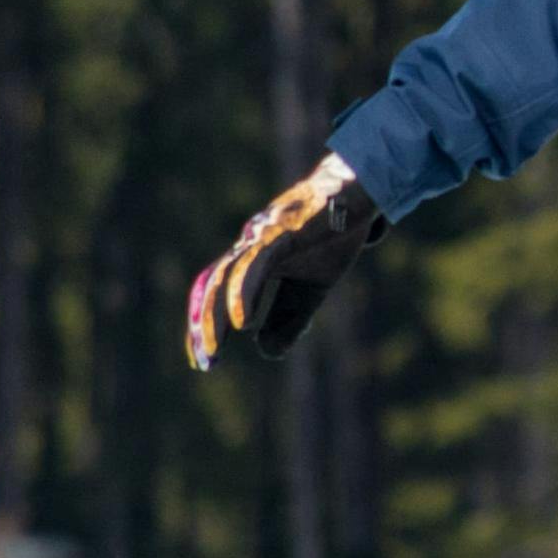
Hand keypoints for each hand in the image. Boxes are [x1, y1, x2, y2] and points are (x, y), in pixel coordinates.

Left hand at [186, 154, 385, 370]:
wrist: (355, 194)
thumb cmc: (332, 237)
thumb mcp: (312, 289)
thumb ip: (289, 320)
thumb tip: (264, 351)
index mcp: (251, 259)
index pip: (216, 294)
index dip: (207, 325)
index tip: (203, 359)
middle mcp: (247, 247)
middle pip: (211, 288)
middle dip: (203, 326)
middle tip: (203, 362)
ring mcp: (260, 239)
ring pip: (225, 279)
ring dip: (216, 317)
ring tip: (214, 350)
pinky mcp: (279, 235)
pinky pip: (255, 268)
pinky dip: (244, 295)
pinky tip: (242, 323)